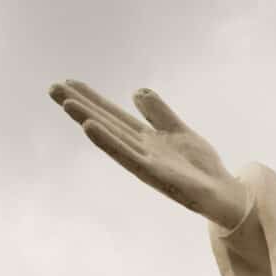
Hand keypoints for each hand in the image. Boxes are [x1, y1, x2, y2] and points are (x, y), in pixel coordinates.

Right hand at [48, 80, 250, 228]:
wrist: (224, 193)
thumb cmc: (200, 166)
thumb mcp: (179, 130)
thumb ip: (159, 113)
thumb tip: (136, 91)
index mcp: (145, 138)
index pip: (114, 115)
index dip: (93, 98)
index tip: (69, 81)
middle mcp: (140, 149)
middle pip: (106, 123)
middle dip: (81, 106)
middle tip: (52, 87)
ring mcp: (145, 162)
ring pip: (112, 137)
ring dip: (88, 120)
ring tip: (66, 103)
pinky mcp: (155, 174)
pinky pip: (127, 156)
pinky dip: (109, 142)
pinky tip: (90, 128)